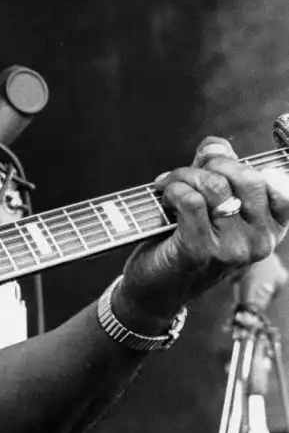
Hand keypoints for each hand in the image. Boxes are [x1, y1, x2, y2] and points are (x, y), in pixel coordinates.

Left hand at [118, 137, 288, 328]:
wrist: (156, 287)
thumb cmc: (183, 241)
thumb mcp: (209, 203)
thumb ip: (216, 170)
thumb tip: (217, 146)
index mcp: (270, 228)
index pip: (278, 183)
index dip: (242, 163)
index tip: (214, 163)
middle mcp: (260, 242)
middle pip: (246, 177)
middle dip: (210, 164)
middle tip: (186, 173)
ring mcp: (234, 249)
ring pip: (214, 186)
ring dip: (183, 175)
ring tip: (168, 184)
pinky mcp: (202, 252)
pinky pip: (190, 200)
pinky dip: (172, 189)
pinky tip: (164, 196)